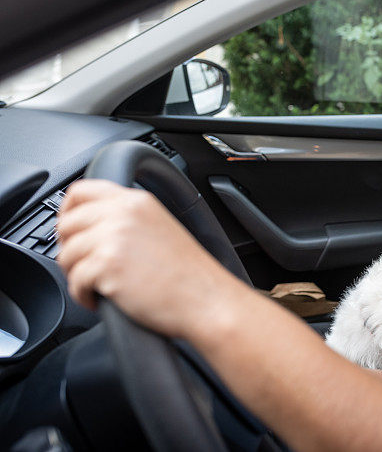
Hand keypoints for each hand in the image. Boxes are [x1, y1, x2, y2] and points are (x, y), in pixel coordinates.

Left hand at [57, 179, 238, 337]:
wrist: (206, 298)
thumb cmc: (188, 273)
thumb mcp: (160, 227)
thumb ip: (127, 218)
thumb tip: (90, 226)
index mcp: (136, 201)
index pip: (81, 191)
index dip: (68, 212)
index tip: (72, 230)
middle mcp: (123, 214)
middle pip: (66, 223)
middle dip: (69, 249)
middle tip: (86, 266)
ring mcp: (114, 238)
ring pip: (66, 254)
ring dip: (77, 275)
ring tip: (99, 286)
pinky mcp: (108, 265)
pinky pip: (74, 281)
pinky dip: (83, 295)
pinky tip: (101, 299)